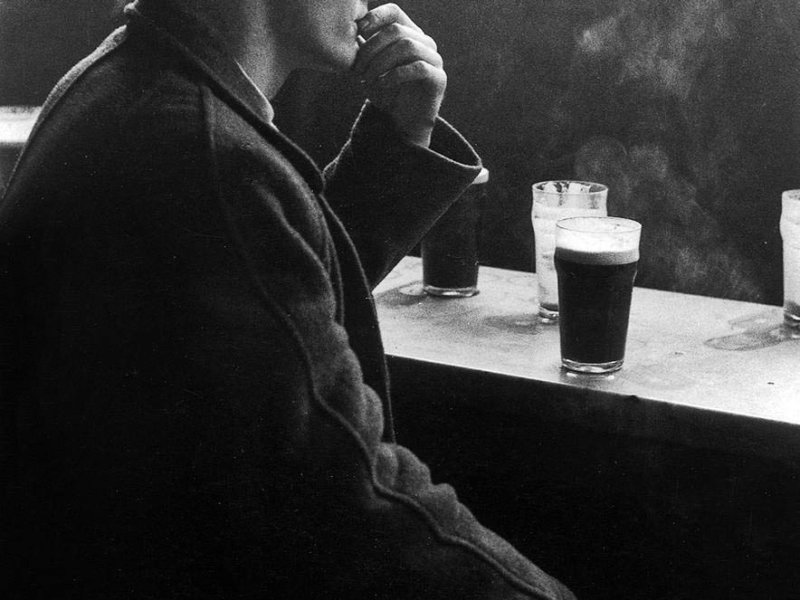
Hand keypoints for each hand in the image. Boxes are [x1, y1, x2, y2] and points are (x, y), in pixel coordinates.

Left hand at [352, 3, 445, 147]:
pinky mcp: (439, 78)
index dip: (375, 17)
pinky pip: (418, 67)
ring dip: (381, 62)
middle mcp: (425, 43)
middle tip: (357, 69)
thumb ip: (364, 49)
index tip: (358, 32)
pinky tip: (382, 84)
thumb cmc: (386, 94)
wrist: (403, 124)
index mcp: (410, 34)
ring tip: (367, 79)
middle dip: (371, 48)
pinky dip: (394, 75)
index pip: (394, 12)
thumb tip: (350, 29)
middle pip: (396, 30)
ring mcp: (434, 59)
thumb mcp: (369, 69)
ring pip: (407, 46)